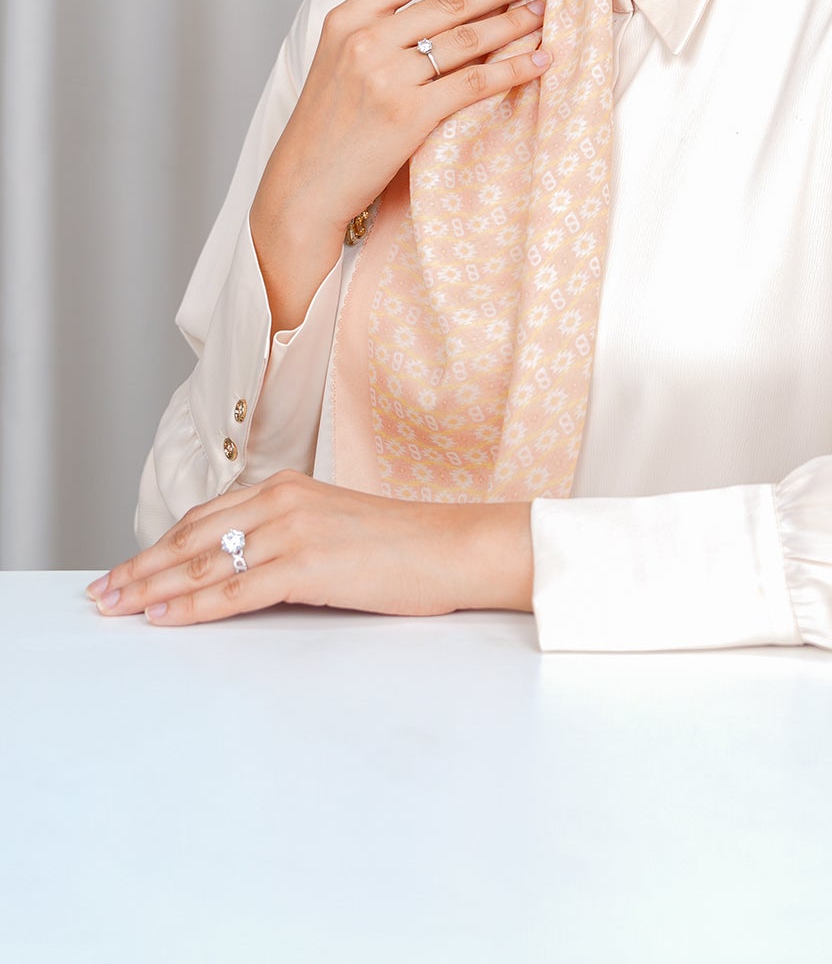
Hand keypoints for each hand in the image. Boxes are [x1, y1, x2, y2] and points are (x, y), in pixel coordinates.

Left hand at [84, 471, 534, 625]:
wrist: (455, 547)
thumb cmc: (404, 548)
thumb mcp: (333, 532)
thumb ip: (285, 543)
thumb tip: (239, 578)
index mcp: (287, 487)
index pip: (204, 518)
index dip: (158, 546)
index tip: (125, 570)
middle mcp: (282, 500)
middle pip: (191, 538)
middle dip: (140, 568)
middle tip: (102, 594)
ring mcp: (293, 530)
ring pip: (203, 565)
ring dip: (153, 589)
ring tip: (118, 608)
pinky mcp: (307, 564)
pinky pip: (235, 591)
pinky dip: (193, 608)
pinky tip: (165, 618)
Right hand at [256, 0, 551, 241]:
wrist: (304, 185)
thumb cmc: (325, 127)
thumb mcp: (338, 62)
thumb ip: (378, 31)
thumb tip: (439, 9)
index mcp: (347, 19)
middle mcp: (367, 40)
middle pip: (450, 2)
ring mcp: (388, 76)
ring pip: (467, 40)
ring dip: (512, 23)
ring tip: (541, 12)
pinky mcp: (410, 114)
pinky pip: (475, 83)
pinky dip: (513, 69)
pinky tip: (538, 59)